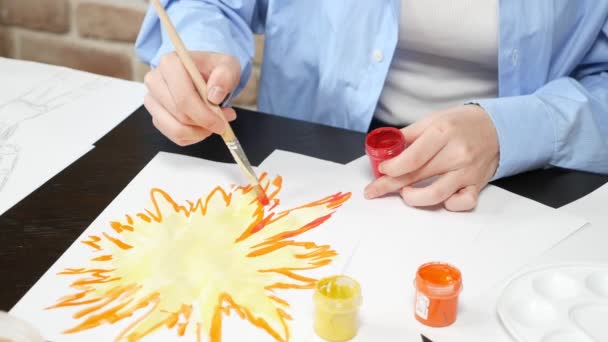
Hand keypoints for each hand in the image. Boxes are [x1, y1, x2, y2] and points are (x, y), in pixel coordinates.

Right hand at [143, 51, 239, 145]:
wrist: (205, 75)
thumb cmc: (215, 70)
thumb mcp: (228, 66)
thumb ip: (225, 76)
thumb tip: (214, 96)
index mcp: (170, 63)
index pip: (183, 97)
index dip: (203, 115)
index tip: (221, 123)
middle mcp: (155, 81)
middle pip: (179, 114)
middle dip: (203, 124)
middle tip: (222, 123)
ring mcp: (153, 100)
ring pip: (175, 129)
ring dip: (199, 132)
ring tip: (214, 124)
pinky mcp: (156, 116)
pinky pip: (174, 136)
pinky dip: (193, 136)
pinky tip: (203, 126)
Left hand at [364, 105, 498, 210]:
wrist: (498, 127)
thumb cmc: (462, 123)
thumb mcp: (433, 119)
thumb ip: (408, 135)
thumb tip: (385, 149)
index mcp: (442, 133)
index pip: (411, 158)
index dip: (391, 168)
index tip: (381, 170)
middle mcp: (456, 153)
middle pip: (416, 176)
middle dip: (389, 185)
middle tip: (374, 190)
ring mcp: (468, 171)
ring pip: (437, 195)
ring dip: (414, 198)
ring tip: (405, 193)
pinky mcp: (477, 185)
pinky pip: (462, 203)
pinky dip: (448, 205)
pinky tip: (438, 199)